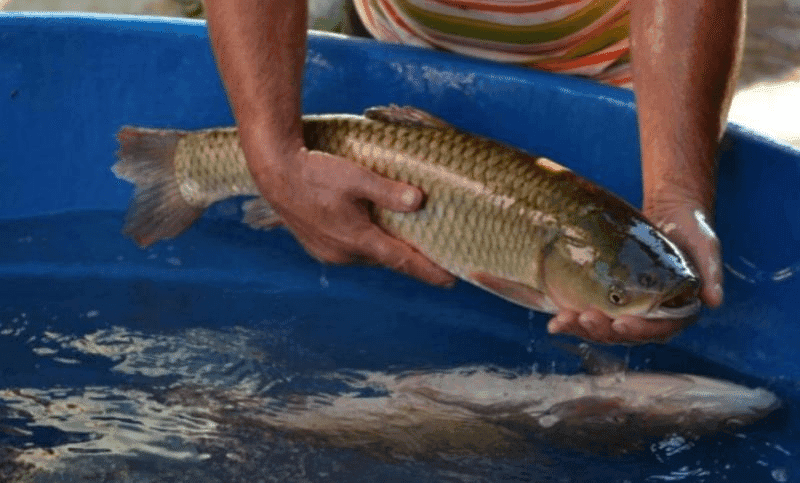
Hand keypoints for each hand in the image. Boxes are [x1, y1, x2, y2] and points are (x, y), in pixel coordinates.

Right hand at [244, 134, 455, 286]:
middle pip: (386, 258)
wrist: (275, 173)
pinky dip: (366, 243)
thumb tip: (418, 202)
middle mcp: (344, 254)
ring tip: (403, 238)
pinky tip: (370, 229)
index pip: (402, 261)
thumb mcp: (356, 177)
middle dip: (408, 256)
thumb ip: (388, 191)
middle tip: (433, 250)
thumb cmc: (315, 172)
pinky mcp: (318, 247)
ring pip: (368, 254)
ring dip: (385, 248)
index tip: (450, 280)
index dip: (428, 271)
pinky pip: (351, 251)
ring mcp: (328, 253)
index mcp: (357, 240)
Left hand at [546, 195, 721, 343]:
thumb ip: (710, 272)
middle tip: (584, 318)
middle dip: (602, 330)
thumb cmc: (691, 230)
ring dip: (582, 328)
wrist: (670, 213)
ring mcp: (627, 310)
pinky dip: (572, 319)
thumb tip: (714, 300)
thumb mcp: (704, 246)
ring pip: (603, 329)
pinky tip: (555, 321)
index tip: (621, 323)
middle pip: (624, 335)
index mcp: (676, 312)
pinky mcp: (608, 300)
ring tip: (562, 321)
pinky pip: (590, 315)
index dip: (639, 331)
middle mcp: (650, 317)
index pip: (657, 331)